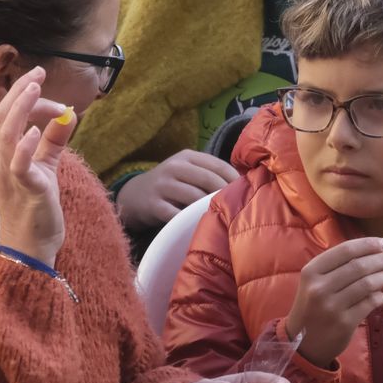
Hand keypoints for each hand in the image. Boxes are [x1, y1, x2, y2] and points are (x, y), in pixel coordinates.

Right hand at [0, 68, 76, 265]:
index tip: (50, 93)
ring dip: (20, 108)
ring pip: (5, 133)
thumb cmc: (34, 205)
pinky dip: (24, 145)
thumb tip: (69, 115)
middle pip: (0, 116)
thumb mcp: (46, 166)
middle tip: (37, 71)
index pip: (7, 115)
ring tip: (34, 88)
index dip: (26, 98)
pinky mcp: (24, 188)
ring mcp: (7, 174)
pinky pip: (17, 164)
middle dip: (18, 91)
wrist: (30, 245)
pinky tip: (34, 130)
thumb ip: (54, 141)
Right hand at [116, 150, 238, 229]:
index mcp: (186, 156)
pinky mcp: (153, 205)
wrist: (134, 196)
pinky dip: (190, 220)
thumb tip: (245, 184)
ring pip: (193, 197)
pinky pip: (176, 214)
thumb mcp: (187, 171)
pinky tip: (200, 226)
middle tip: (238, 207)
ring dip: (209, 208)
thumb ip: (209, 173)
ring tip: (222, 217)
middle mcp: (174, 167)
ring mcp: (162, 186)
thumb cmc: (170, 184)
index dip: (234, 179)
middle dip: (224, 193)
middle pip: (208, 179)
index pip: (217, 164)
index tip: (248, 192)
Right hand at [286, 238, 382, 367]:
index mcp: (311, 271)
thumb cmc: (312, 306)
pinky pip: (369, 303)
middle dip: (380, 260)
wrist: (302, 343)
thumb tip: (374, 249)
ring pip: (367, 284)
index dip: (368, 245)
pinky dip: (379, 297)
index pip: (345, 250)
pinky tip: (380, 296)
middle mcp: (320, 287)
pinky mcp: (344, 323)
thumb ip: (337, 265)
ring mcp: (332, 307)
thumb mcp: (314, 282)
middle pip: (359, 266)